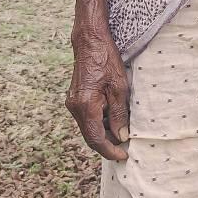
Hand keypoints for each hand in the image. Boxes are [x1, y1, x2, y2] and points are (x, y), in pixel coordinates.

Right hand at [66, 20, 129, 161]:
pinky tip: (112, 118)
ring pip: (88, 128)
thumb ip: (119, 114)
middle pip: (90, 136)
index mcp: (85, 106)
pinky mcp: (74, 99)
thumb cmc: (106, 60)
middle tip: (125, 147)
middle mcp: (75, 108)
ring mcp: (72, 103)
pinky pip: (86, 118)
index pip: (96, 139)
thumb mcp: (119, 87)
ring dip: (104, 133)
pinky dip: (99, 122)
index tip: (124, 156)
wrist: (90, 41)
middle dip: (107, 144)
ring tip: (122, 131)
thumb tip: (121, 136)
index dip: (110, 151)